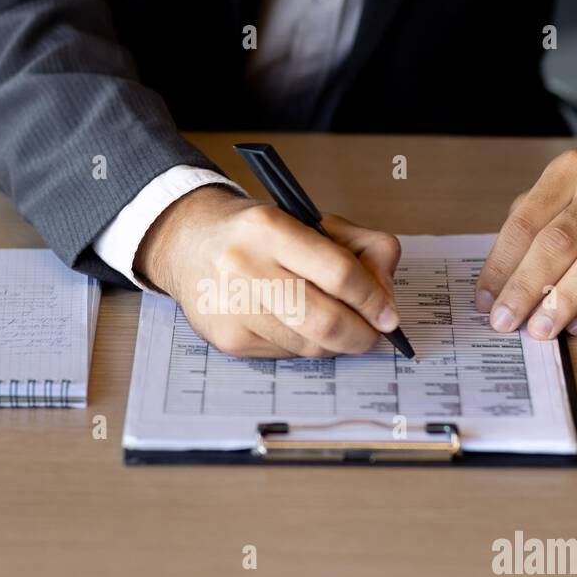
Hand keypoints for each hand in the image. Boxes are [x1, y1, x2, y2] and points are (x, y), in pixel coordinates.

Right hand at [135, 186, 401, 357]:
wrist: (187, 244)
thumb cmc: (256, 234)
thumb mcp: (308, 220)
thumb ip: (360, 246)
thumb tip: (386, 298)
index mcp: (270, 228)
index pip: (340, 273)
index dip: (374, 300)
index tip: (388, 314)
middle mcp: (244, 267)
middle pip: (326, 321)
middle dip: (361, 335)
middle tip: (372, 333)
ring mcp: (233, 308)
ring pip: (309, 346)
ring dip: (335, 343)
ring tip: (336, 325)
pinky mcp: (228, 339)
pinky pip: (286, 355)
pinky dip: (304, 345)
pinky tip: (296, 325)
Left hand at [476, 138, 576, 337]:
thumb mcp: (558, 192)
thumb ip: (528, 228)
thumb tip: (498, 285)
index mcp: (568, 172)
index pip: (525, 224)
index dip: (500, 265)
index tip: (485, 300)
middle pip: (558, 243)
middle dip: (526, 288)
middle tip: (505, 321)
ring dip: (563, 302)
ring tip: (539, 329)